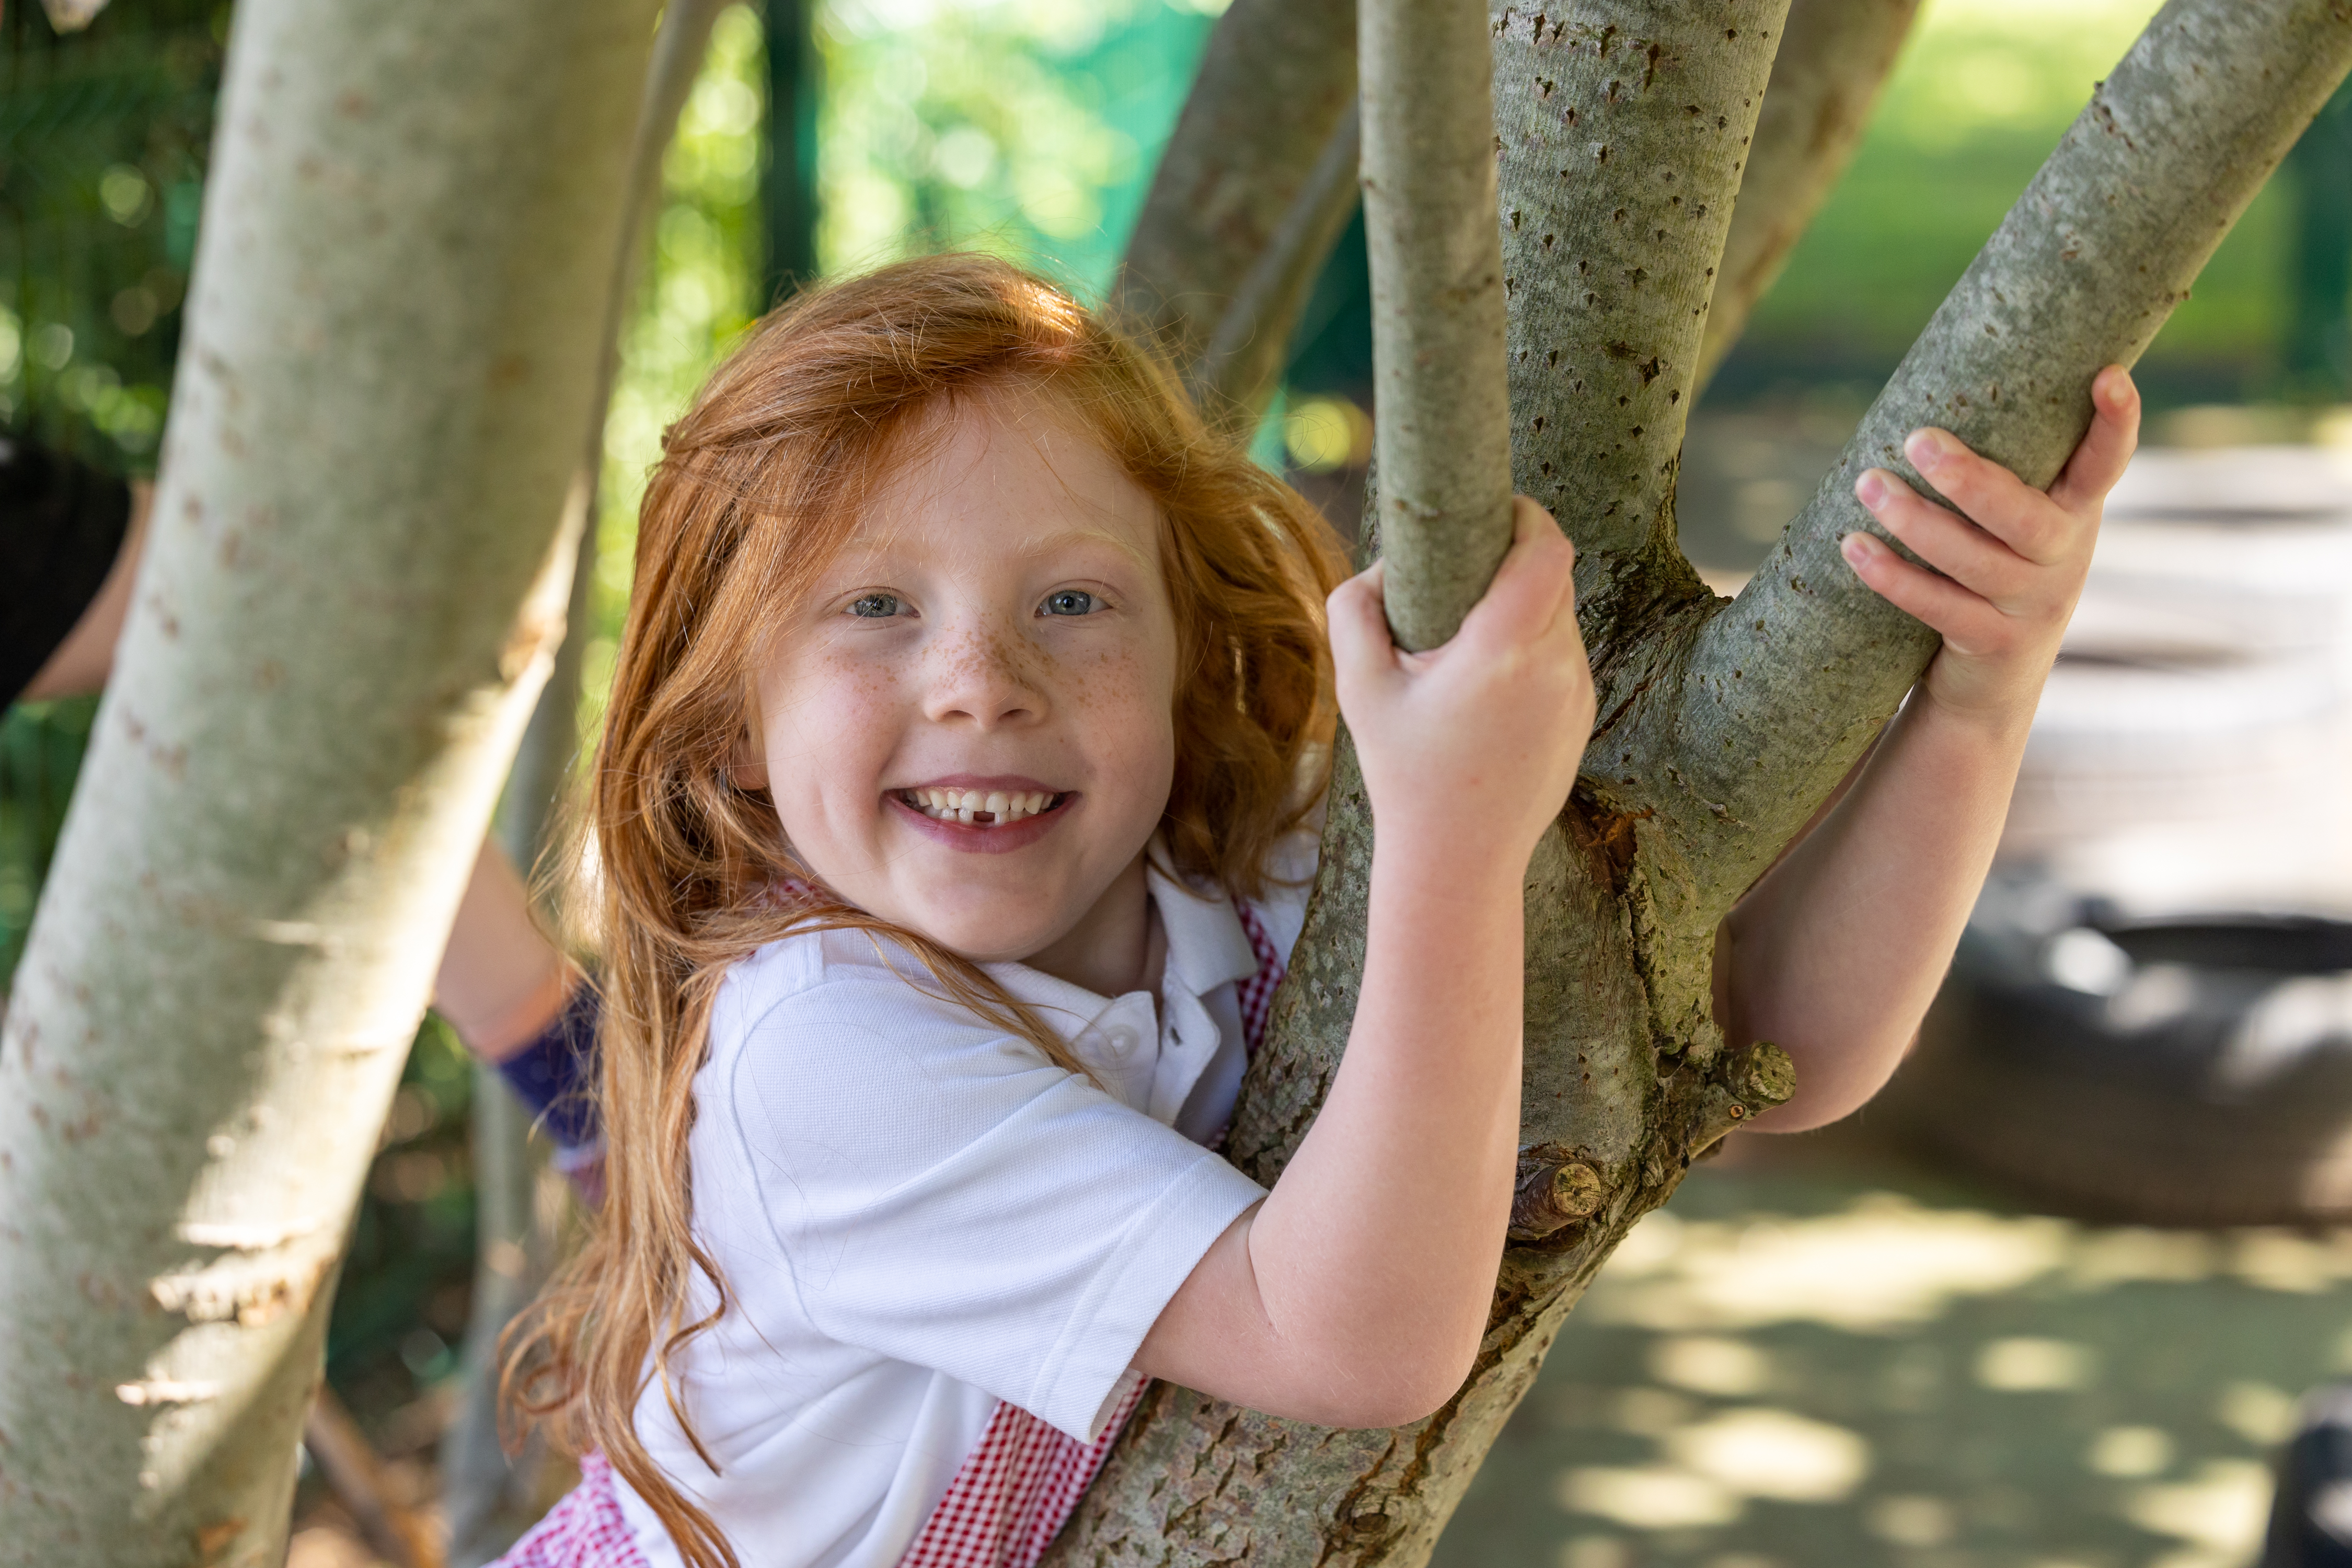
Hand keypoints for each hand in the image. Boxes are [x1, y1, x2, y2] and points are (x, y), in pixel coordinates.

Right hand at [1328, 497, 1595, 879]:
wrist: (1458, 859)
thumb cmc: (1404, 773)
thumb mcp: (1359, 688)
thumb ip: (1356, 608)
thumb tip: (1384, 565)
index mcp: (1504, 650)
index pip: (1547, 550)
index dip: (1528, 515)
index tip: (1499, 508)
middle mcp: (1555, 666)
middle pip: (1554, 576)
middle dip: (1517, 558)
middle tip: (1468, 565)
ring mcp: (1577, 694)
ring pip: (1563, 615)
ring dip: (1526, 606)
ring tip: (1473, 634)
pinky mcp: (1583, 717)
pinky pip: (1565, 656)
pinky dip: (1534, 648)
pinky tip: (1491, 683)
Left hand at [1840, 365, 2139, 727]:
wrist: (1993, 683)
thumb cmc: (1992, 573)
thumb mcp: (2011, 523)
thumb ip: (1995, 473)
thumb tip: (1921, 400)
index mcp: (2074, 513)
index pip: (2106, 464)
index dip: (2116, 424)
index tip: (2107, 375)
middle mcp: (2064, 557)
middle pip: (2024, 517)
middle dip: (1971, 480)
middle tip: (1917, 440)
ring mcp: (2032, 606)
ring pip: (1975, 562)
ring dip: (1917, 522)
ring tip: (1868, 484)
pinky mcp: (1992, 645)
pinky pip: (1939, 606)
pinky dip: (1894, 577)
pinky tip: (1854, 547)